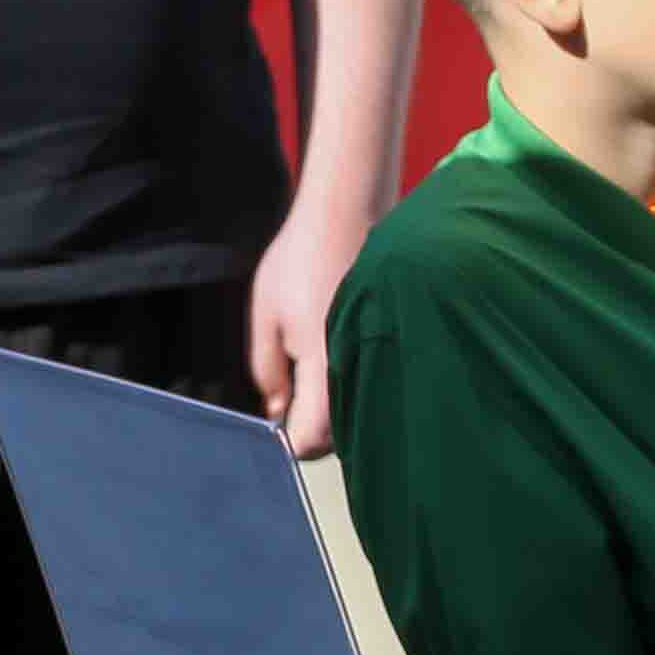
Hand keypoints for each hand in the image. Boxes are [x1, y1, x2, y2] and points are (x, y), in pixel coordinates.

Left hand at [246, 196, 367, 459]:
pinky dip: (349, 385)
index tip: (277, 430)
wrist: (350, 211)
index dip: (290, 443)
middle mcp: (356, 366)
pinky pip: (369, 383)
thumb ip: (266, 369)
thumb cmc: (302, 257)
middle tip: (288, 402)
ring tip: (308, 378)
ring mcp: (377, 354)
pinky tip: (332, 359)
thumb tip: (277, 411)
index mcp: (323, 365)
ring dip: (331, 411)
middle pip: (337, 436)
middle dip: (311, 431)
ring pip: (356, 412)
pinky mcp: (388, 342)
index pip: (311, 440)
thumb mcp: (266, 314)